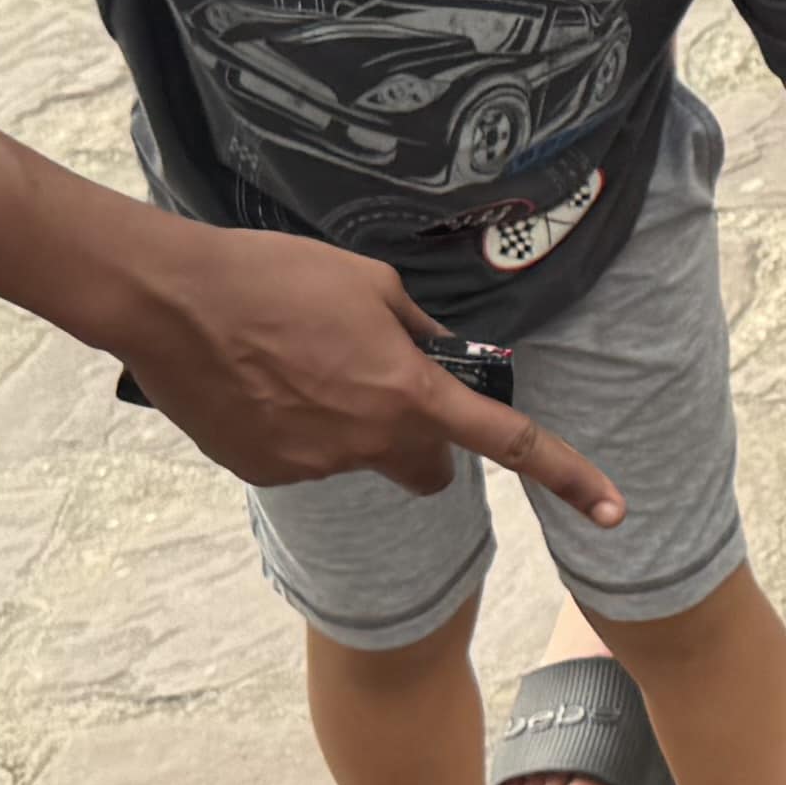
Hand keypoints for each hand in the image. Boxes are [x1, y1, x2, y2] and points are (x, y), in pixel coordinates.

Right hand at [117, 220, 624, 518]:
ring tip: (294, 360)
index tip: (614, 509)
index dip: (570, 476)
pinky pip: (303, 457)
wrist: (171, 301)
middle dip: (427, 444)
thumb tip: (437, 351)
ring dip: (347, 422)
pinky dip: (295, 428)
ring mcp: (316, 466)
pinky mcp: (266, 472)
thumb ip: (417, 328)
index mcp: (409, 393)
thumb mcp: (368, 282)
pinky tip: (258, 382)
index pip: (510, 442)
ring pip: (359, 456)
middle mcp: (370, 442)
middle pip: (429, 469)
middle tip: (388, 389)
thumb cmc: (275, 275)